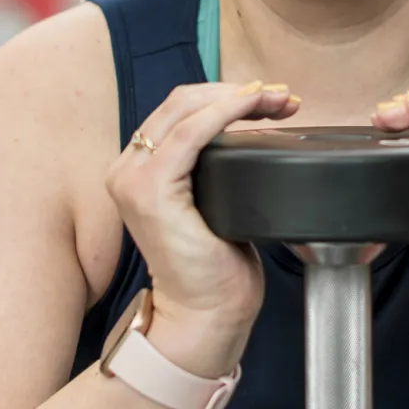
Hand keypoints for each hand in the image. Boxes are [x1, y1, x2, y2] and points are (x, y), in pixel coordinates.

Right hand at [106, 80, 298, 374]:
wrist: (205, 318)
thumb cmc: (214, 271)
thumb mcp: (212, 203)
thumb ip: (210, 168)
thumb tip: (248, 132)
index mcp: (137, 168)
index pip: (178, 110)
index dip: (224, 93)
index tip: (271, 98)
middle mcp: (126, 167)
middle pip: (181, 101)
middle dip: (236, 90)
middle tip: (282, 97)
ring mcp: (133, 177)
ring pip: (185, 108)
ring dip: (237, 96)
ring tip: (278, 100)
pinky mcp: (151, 189)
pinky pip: (191, 134)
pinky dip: (225, 112)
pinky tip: (252, 107)